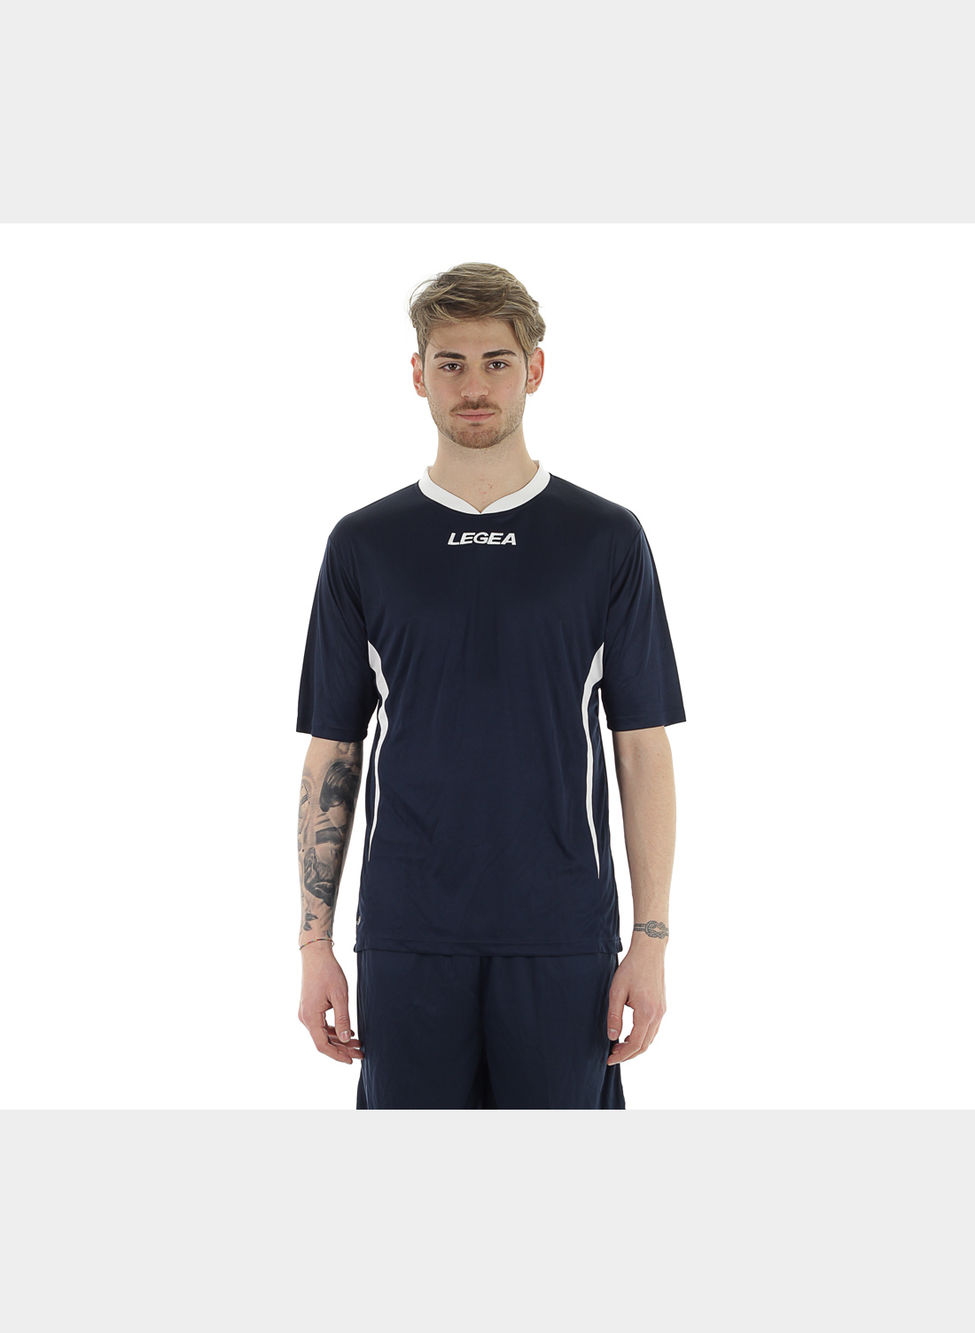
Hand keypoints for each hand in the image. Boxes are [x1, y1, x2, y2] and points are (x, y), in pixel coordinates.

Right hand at [298, 943, 363, 1063]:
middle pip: (323, 1041)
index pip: (322, 1045)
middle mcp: (305, 1018)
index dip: (337, 1055)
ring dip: (339, 1040)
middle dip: (342, 1049)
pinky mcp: (310, 1008)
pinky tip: (348, 1032)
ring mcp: (306, 1013)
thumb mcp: (339, 996)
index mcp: (310, 1017)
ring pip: (323, 1034)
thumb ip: (342, 1019)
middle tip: (360, 1053)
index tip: (351, 1060)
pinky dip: (334, 1031)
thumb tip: (345, 1040)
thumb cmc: (328, 972)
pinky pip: (321, 1026)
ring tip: (358, 1043)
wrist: (316, 955)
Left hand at [605, 941, 665, 1064]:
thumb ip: (614, 1015)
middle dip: (628, 1054)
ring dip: (636, 1046)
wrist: (649, 952)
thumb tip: (612, 1037)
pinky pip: (653, 1029)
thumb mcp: (617, 991)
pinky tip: (630, 1035)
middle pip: (645, 1045)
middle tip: (612, 1056)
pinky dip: (642, 1037)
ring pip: (650, 1038)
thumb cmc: (631, 969)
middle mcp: (658, 1015)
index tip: (609, 1059)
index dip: (622, 1055)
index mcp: (646, 1013)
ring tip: (618, 1047)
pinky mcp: (662, 1006)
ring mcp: (662, 1011)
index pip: (635, 1044)